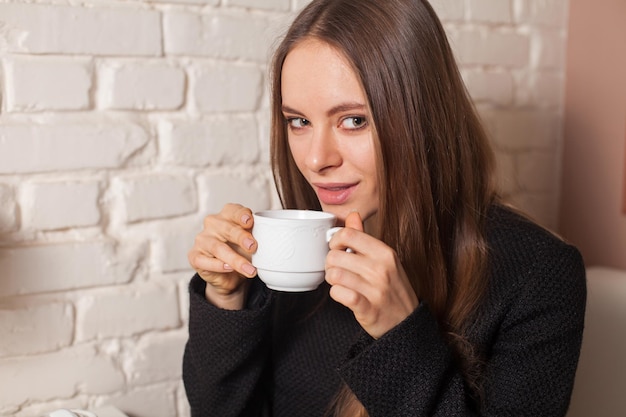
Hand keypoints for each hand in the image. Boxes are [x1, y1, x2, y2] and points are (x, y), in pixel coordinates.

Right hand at [188, 203, 257, 309]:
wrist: (231, 276)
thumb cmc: (242, 252)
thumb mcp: (252, 242)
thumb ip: (258, 236)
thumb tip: (274, 239)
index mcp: (227, 215)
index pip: (234, 211)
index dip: (241, 215)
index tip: (250, 221)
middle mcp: (212, 224)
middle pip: (227, 228)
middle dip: (241, 237)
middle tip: (254, 247)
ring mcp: (202, 240)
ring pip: (218, 248)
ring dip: (235, 259)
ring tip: (250, 270)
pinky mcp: (195, 256)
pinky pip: (205, 261)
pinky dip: (218, 265)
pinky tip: (229, 268)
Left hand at [325, 212, 418, 338]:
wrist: (408, 322)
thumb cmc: (393, 288)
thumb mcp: (385, 259)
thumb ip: (365, 237)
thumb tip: (353, 215)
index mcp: (385, 253)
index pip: (349, 234)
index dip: (335, 240)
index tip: (337, 249)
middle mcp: (382, 269)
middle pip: (335, 255)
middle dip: (330, 263)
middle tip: (338, 269)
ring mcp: (376, 290)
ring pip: (334, 275)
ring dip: (332, 280)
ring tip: (340, 282)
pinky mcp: (368, 309)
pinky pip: (339, 294)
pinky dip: (336, 294)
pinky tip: (343, 294)